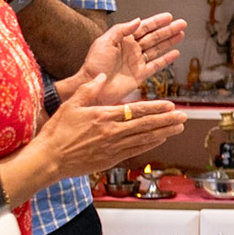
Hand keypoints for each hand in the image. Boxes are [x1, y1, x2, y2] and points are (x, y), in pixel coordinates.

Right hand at [33, 80, 183, 179]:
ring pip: (145, 138)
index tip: (171, 105)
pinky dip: (150, 144)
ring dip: (164, 132)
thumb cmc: (57, 132)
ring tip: (179, 128)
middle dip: (167, 120)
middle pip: (146, 124)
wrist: (49, 159)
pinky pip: (136, 150)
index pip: (136, 110)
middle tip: (184, 116)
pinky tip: (161, 140)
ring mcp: (114, 147)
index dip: (156, 108)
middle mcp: (113, 132)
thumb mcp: (71, 105)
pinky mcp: (111, 159)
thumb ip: (88, 89)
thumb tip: (101, 76)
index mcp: (104, 116)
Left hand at [70, 13, 186, 102]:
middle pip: (154, 37)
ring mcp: (137, 62)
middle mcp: (132, 50)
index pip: (144, 27)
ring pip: (158, 49)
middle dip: (168, 30)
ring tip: (181, 34)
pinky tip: (175, 53)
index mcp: (123, 40)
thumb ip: (121, 30)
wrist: (94, 86)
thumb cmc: (94, 65)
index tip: (168, 17)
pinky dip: (167, 59)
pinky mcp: (141, 74)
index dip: (156, 22)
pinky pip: (157, 65)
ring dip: (170, 41)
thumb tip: (137, 20)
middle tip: (181, 23)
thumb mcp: (104, 42)